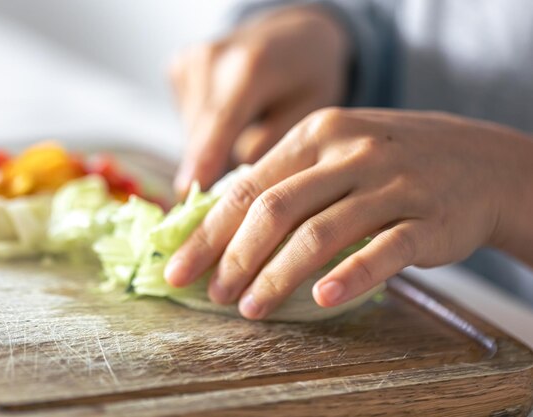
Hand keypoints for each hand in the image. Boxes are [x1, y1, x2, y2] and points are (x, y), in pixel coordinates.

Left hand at [164, 108, 532, 319]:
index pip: (248, 187)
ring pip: (320, 234)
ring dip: (277, 276)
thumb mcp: (334, 149)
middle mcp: (350, 153)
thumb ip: (283, 178)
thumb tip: (219, 221)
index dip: (210, 232)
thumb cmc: (388, 161)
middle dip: (235, 258)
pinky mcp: (427, 218)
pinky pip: (383, 250)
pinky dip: (350, 276)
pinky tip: (322, 299)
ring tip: (251, 308)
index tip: (182, 267)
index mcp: (316, 135)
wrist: (477, 159)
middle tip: (214, 294)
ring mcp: (391, 184)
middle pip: (276, 210)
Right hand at [169, 6, 349, 196]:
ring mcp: (189, 62)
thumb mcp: (311, 111)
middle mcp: (211, 58)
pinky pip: (188, 121)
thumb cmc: (310, 74)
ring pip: (192, 133)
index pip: (221, 122)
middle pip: (201, 135)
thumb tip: (233, 184)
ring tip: (250, 130)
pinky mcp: (177, 69)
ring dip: (214, 148)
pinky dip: (207, 131)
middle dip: (216, 165)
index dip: (204, 160)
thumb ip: (272, 146)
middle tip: (247, 182)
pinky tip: (234, 116)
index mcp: (251, 66)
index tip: (187, 192)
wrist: (294, 33)